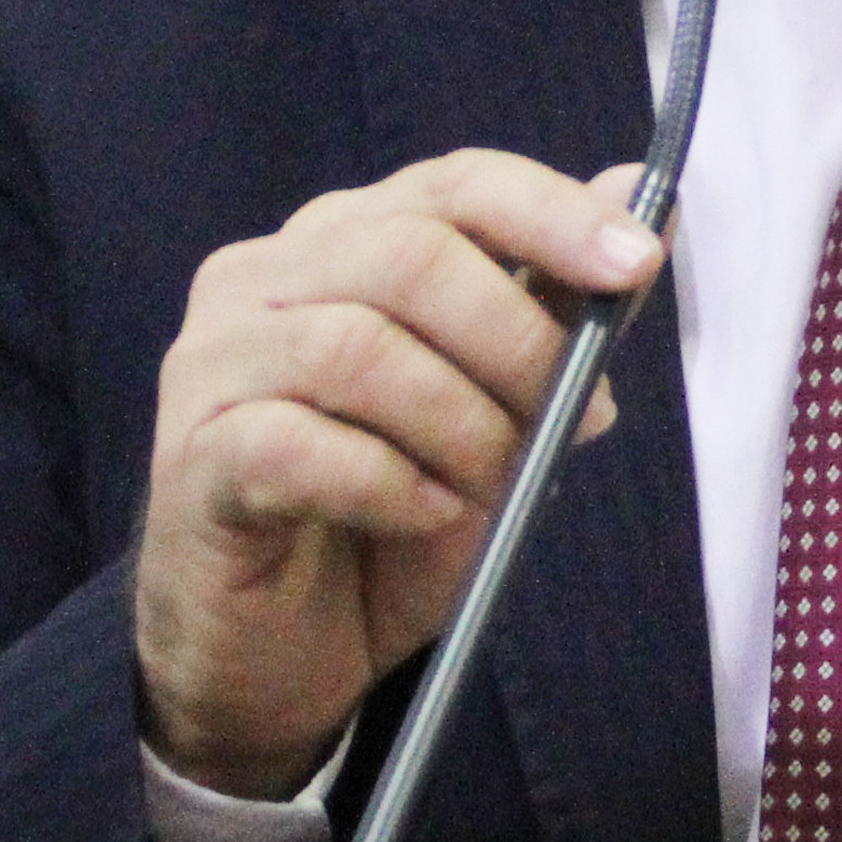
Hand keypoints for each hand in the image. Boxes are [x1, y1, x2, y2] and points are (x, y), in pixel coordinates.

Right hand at [134, 150, 658, 799]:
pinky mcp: (193, 456)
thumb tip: (648, 207)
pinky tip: (427, 512)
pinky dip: (390, 484)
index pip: (454, 184)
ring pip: (356, 347)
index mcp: (343, 241)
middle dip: (517, 341)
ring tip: (491, 485)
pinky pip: (297, 446)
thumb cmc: (385, 523)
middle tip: (570, 417)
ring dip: (459, 425)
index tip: (636, 262)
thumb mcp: (497, 412)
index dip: (552, 214)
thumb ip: (554, 312)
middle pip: (410, 254)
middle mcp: (262, 275)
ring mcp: (213, 361)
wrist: (275, 657)